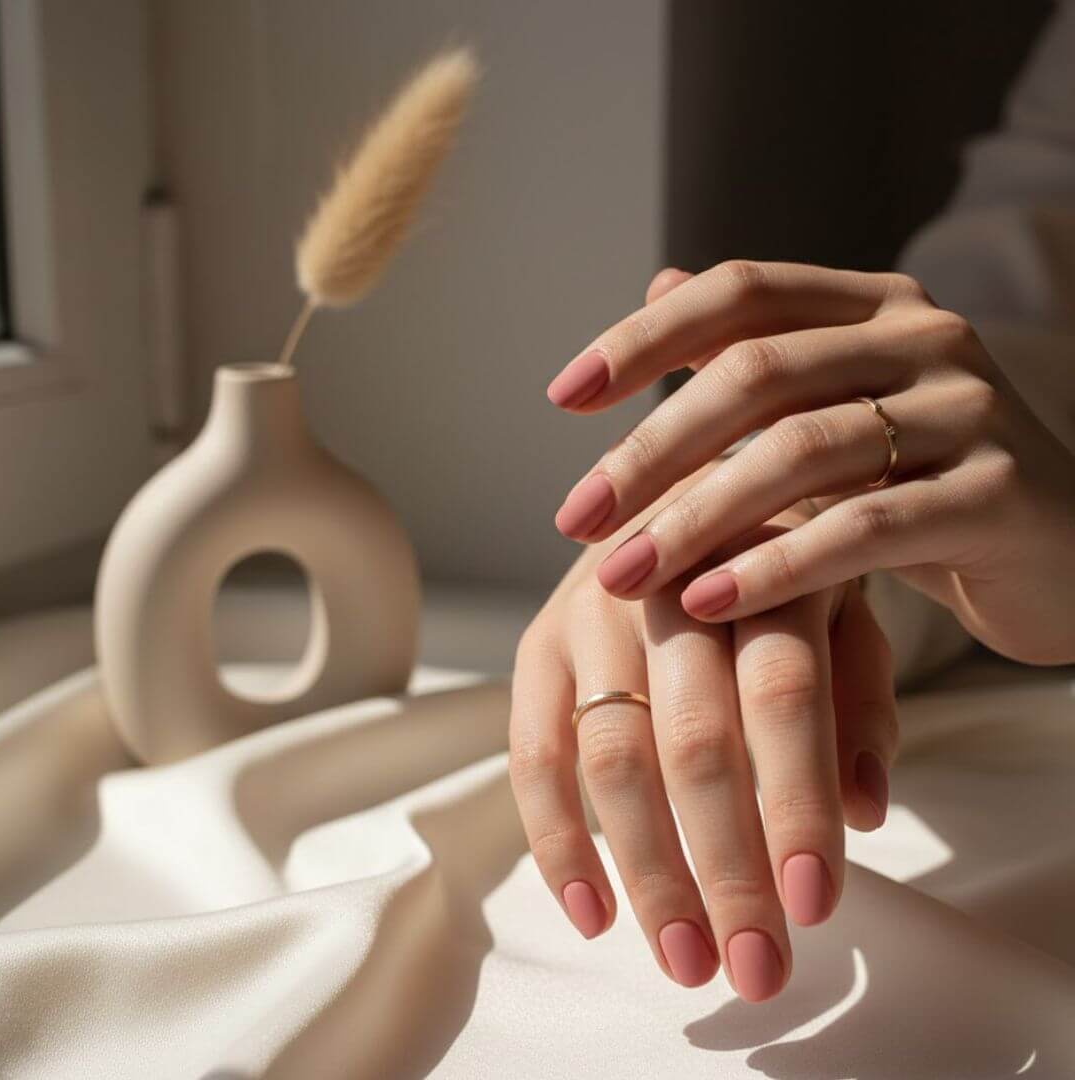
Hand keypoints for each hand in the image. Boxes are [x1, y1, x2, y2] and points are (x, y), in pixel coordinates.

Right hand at [508, 498, 895, 1000]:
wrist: (680, 490)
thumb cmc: (777, 569)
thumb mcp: (844, 610)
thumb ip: (862, 700)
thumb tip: (864, 813)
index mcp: (761, 566)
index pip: (783, 693)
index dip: (798, 802)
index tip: (814, 907)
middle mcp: (667, 585)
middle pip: (695, 739)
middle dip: (726, 866)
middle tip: (756, 968)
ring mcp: (590, 613)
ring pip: (612, 758)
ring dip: (650, 872)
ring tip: (687, 959)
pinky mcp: (536, 644)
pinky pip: (532, 755)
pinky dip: (557, 842)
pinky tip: (594, 915)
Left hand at [548, 262, 1074, 664]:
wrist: (1065, 550)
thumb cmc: (924, 481)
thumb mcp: (838, 406)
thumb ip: (757, 346)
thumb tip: (660, 278)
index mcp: (875, 307)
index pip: (740, 294)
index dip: (644, 340)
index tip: (563, 398)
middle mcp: (926, 338)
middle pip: (755, 375)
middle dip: (648, 451)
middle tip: (574, 517)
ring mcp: (968, 412)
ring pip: (800, 453)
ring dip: (694, 519)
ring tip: (619, 575)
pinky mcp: (996, 496)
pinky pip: (863, 527)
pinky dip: (775, 565)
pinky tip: (706, 601)